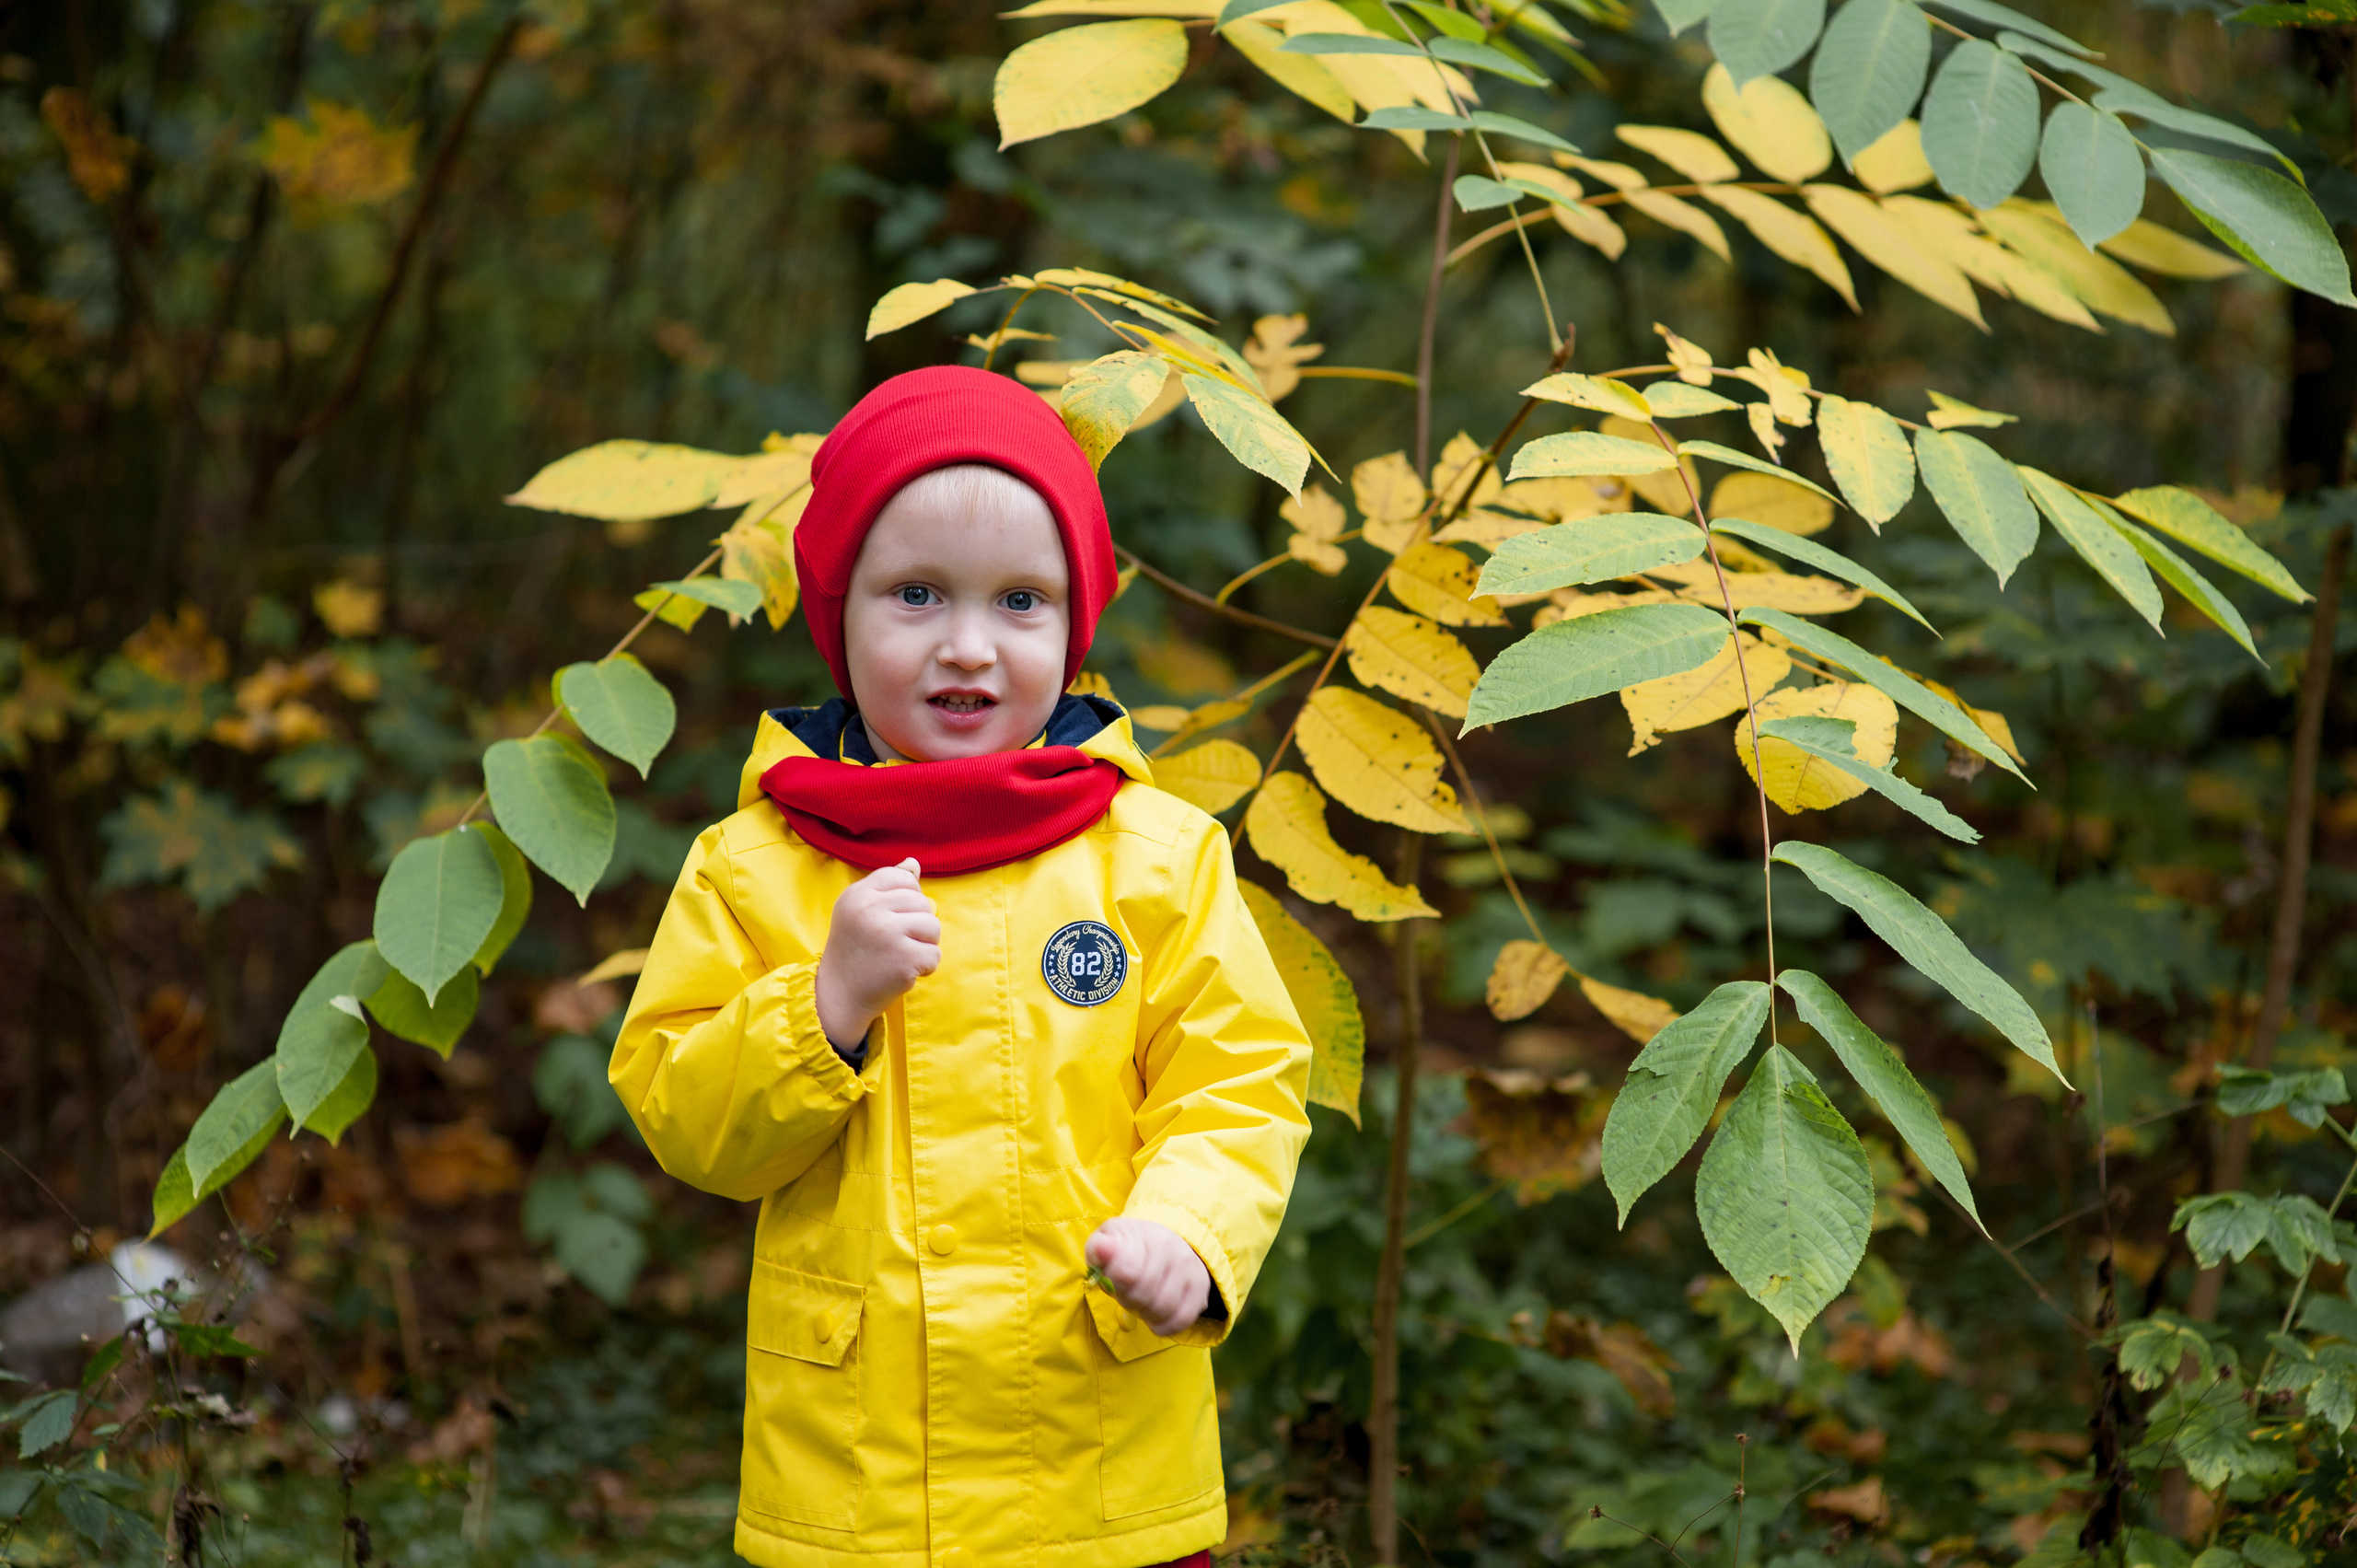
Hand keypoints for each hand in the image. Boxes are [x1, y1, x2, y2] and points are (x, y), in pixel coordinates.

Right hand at [814, 858, 939, 1048]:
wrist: (839, 996)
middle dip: (917, 924)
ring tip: (901, 955)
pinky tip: (904, 971)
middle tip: (894, 943)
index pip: (902, 877)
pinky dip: (925, 967)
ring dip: (924, 944)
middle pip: (922, 901)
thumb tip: (914, 863)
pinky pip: (935, 954)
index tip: (892, 919)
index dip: (907, 898)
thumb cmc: (855, 951)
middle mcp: (870, 909)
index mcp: (858, 893)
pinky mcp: (903, 957)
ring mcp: (887, 933)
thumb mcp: (860, 912)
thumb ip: (887, 887)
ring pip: (933, 925)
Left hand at [1085, 1216, 1209, 1336]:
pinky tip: (1154, 1317)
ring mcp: (1190, 1268)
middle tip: (1126, 1292)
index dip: (1114, 1284)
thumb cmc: (1129, 1248)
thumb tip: (1103, 1248)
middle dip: (1128, 1299)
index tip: (1113, 1279)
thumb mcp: (1108, 1242)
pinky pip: (1181, 1320)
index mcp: (1145, 1234)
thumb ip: (1100, 1248)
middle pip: (1144, 1294)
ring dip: (1144, 1313)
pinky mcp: (1201, 1288)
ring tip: (1140, 1302)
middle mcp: (1173, 1247)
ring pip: (1163, 1308)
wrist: (1164, 1244)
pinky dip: (1163, 1326)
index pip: (1126, 1271)